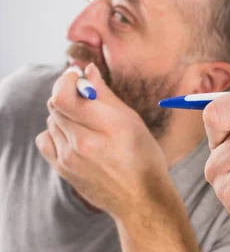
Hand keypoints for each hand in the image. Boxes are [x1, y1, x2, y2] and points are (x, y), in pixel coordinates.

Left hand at [35, 63, 171, 219]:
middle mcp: (84, 143)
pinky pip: (45, 139)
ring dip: (64, 113)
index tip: (76, 75)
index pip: (64, 96)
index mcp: (107, 126)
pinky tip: (73, 134)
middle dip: (68, 94)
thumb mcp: (133, 121)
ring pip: (51, 120)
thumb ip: (106, 94)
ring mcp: (69, 158)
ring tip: (85, 120)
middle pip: (55, 105)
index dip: (66, 80)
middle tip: (86, 96)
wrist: (140, 198)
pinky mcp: (62, 169)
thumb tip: (88, 70)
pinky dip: (55, 131)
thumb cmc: (144, 157)